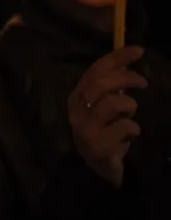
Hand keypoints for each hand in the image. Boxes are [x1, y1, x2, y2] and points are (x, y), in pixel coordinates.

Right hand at [68, 46, 147, 186]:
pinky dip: (133, 128)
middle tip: (143, 82)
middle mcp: (76, 110)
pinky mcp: (98, 145)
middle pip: (102, 82)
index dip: (117, 58)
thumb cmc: (103, 132)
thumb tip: (126, 64)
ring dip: (130, 106)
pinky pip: (125, 127)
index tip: (138, 50)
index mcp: (76, 96)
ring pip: (114, 103)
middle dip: (127, 78)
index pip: (95, 70)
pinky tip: (128, 136)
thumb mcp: (103, 108)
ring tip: (130, 116)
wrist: (96, 169)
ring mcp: (85, 128)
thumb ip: (110, 89)